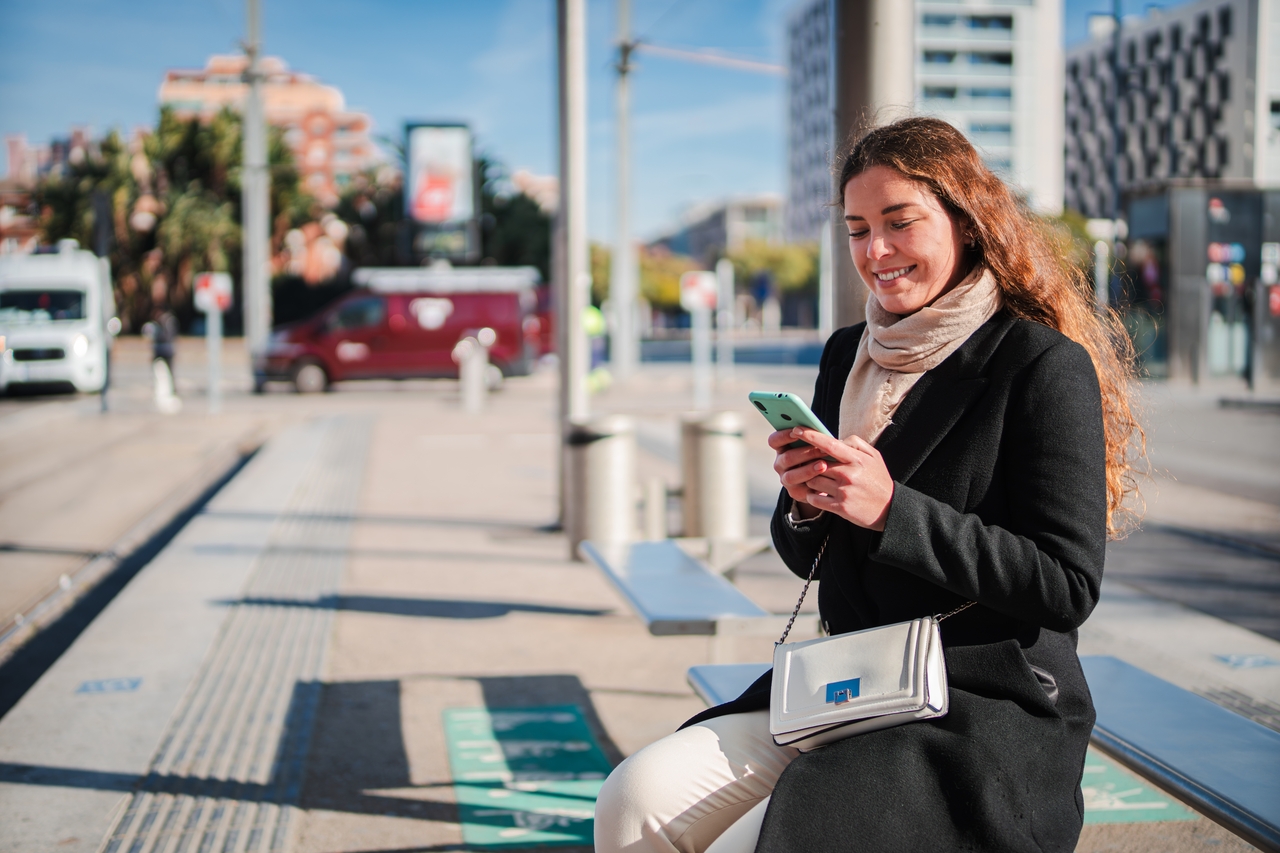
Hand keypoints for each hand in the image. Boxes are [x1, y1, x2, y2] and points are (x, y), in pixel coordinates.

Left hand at [768, 427, 894, 530]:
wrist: (890, 509)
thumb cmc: (878, 479)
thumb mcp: (874, 456)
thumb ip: (855, 443)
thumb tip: (835, 439)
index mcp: (857, 459)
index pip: (829, 444)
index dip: (811, 436)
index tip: (797, 429)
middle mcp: (849, 474)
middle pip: (816, 464)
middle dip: (811, 463)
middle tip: (811, 465)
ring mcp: (844, 492)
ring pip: (813, 481)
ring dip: (811, 480)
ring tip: (819, 481)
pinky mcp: (840, 508)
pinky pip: (814, 499)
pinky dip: (813, 496)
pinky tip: (819, 495)